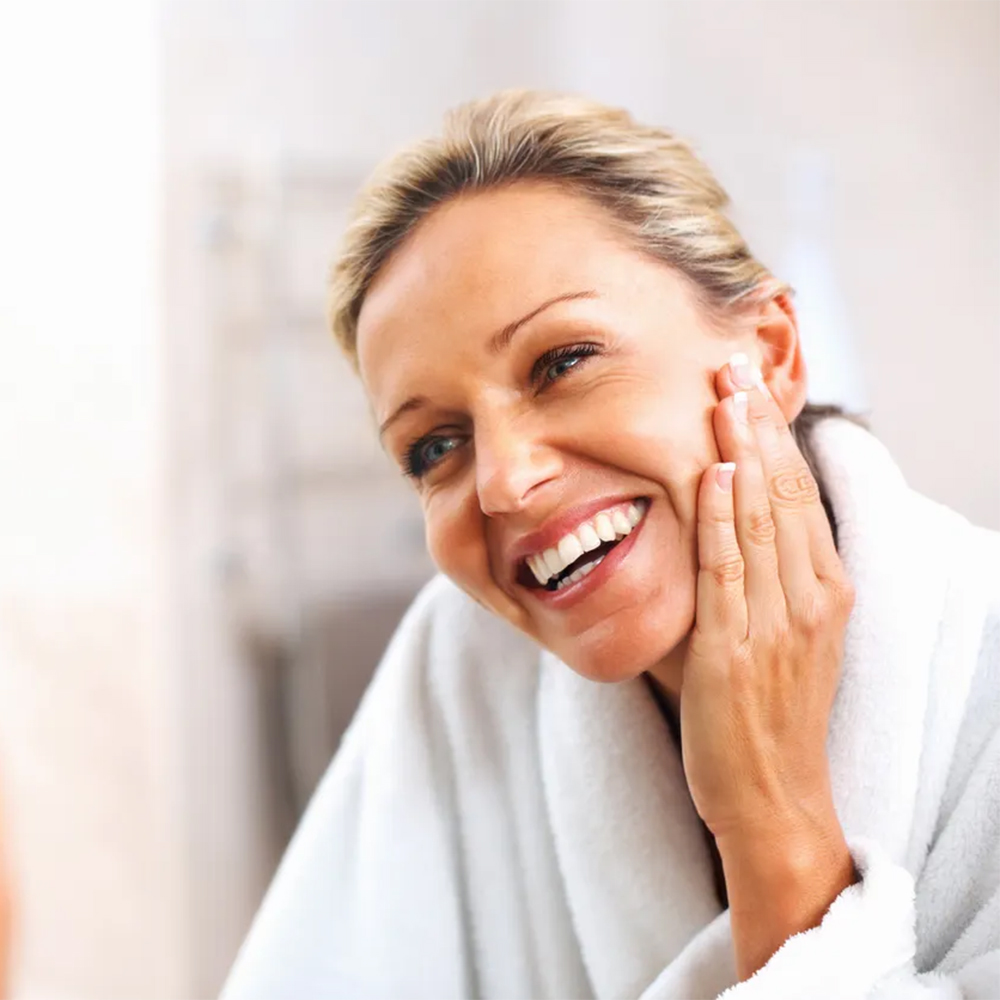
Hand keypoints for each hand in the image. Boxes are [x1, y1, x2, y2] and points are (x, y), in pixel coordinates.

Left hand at [678, 354, 854, 842]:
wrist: (774, 799)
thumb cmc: (769, 717)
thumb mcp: (784, 638)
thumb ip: (762, 579)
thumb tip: (725, 519)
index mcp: (825, 591)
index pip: (800, 495)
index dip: (775, 437)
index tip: (752, 388)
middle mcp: (810, 600)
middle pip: (784, 494)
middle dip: (758, 426)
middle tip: (734, 366)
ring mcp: (776, 624)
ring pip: (760, 520)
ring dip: (739, 452)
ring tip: (723, 397)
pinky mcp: (735, 650)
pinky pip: (728, 571)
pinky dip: (721, 519)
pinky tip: (712, 473)